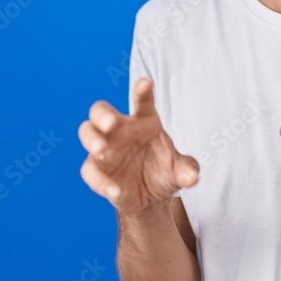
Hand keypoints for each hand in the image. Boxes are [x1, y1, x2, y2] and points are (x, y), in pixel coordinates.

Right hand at [79, 78, 198, 213]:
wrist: (150, 198)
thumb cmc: (163, 172)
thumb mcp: (180, 172)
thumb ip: (187, 170)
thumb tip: (192, 176)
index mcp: (145, 121)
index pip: (142, 102)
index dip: (142, 91)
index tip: (145, 82)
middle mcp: (121, 130)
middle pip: (102, 110)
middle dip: (103, 114)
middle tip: (111, 122)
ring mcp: (105, 148)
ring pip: (87, 132)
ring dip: (92, 138)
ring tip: (101, 148)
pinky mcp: (97, 169)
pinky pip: (91, 170)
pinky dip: (101, 181)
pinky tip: (115, 190)